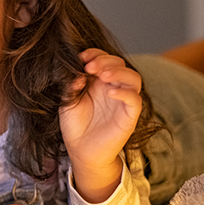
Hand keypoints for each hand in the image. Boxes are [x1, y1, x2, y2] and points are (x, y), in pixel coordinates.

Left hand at [59, 49, 140, 200]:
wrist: (80, 150)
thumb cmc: (74, 125)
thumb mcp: (68, 101)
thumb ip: (72, 86)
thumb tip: (77, 73)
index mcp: (99, 81)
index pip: (105, 59)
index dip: (96, 54)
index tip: (81, 56)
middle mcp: (113, 87)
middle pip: (120, 64)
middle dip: (105, 60)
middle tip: (90, 66)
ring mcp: (123, 101)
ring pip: (133, 78)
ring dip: (119, 72)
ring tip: (102, 75)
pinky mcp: (129, 116)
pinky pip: (135, 100)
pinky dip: (125, 93)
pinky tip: (110, 92)